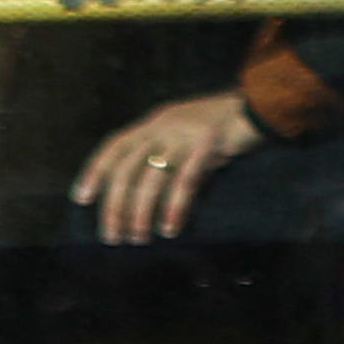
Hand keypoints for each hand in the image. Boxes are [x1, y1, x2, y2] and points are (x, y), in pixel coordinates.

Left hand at [75, 89, 263, 244]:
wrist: (261, 106)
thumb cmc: (222, 127)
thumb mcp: (185, 135)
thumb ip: (165, 154)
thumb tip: (143, 193)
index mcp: (154, 121)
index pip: (115, 145)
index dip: (96, 170)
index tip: (82, 198)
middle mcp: (164, 124)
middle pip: (128, 167)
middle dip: (115, 204)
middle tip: (111, 235)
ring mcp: (185, 132)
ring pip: (152, 176)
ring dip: (140, 211)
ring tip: (138, 238)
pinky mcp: (208, 143)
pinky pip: (185, 180)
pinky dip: (174, 206)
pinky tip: (169, 227)